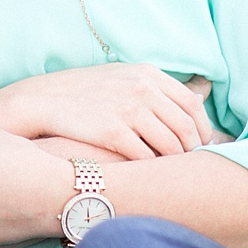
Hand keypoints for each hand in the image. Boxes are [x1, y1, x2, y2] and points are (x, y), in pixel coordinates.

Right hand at [0, 63, 217, 158]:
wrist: (45, 101)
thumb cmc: (87, 93)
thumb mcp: (123, 77)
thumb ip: (156, 88)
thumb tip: (198, 101)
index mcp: (148, 74)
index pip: (192, 105)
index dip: (202, 129)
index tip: (201, 145)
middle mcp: (142, 89)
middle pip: (186, 127)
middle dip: (192, 150)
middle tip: (189, 165)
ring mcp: (128, 110)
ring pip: (170, 146)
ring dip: (173, 163)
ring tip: (168, 173)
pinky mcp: (113, 131)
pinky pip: (146, 157)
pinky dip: (151, 168)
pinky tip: (145, 174)